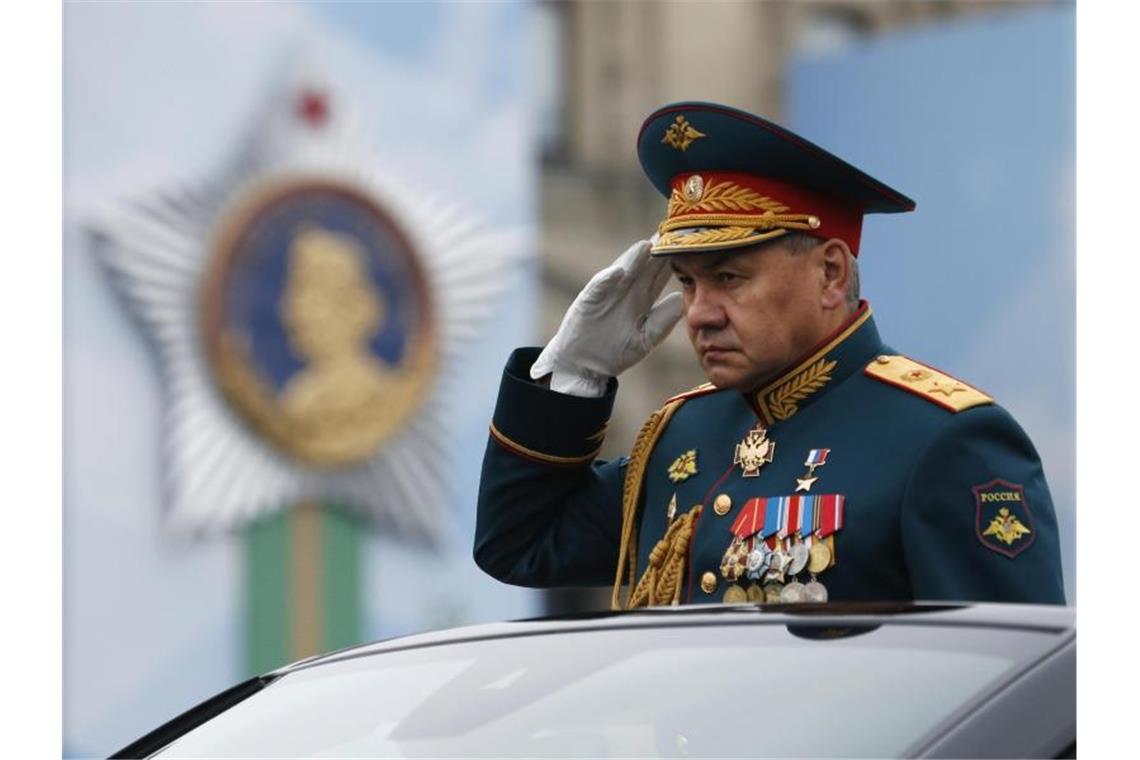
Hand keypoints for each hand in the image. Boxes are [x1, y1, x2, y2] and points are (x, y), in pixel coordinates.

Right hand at [531, 238, 683, 396]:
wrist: (584, 366)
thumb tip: (679, 297)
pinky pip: (598, 288)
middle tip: (671, 231)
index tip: (688, 245)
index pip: (660, 275)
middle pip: (644, 267)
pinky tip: (618, 272)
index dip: (672, 261)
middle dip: (656, 249)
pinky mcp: (588, 302)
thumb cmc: (615, 353)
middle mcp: (626, 292)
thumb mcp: (644, 341)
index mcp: (642, 300)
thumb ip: (662, 321)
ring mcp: (607, 294)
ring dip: (634, 259)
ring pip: (623, 272)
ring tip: (648, 245)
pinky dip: (607, 280)